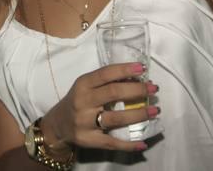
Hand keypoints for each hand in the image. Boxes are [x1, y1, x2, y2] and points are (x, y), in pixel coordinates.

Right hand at [41, 62, 158, 154]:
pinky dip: (129, 144)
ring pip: (116, 118)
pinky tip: (143, 143)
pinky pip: (112, 143)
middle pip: (113, 93)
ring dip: (139, 114)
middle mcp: (83, 102)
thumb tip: (136, 78)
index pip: (106, 73)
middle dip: (137, 90)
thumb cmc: (78, 100)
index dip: (125, 70)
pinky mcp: (89, 140)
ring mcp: (85, 122)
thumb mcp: (86, 86)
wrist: (58, 125)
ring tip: (154, 110)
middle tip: (154, 89)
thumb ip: (106, 82)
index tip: (143, 68)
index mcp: (83, 84)